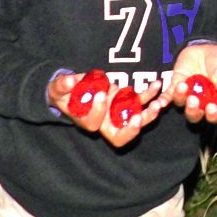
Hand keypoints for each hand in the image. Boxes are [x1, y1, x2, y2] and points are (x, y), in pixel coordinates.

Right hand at [48, 72, 164, 147]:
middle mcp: (105, 122)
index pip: (93, 124)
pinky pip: (141, 101)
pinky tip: (157, 85)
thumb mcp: (59, 88)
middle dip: (131, 129)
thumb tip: (69, 80)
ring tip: (157, 105)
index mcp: (86, 120)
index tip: (101, 95)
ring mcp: (118, 113)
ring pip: (135, 121)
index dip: (98, 112)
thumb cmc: (65, 91)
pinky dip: (150, 95)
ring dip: (148, 115)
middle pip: (120, 135)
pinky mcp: (127, 102)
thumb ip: (62, 85)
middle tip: (138, 119)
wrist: (75, 87)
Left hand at [169, 42, 216, 123]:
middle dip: (193, 110)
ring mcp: (187, 95)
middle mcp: (201, 102)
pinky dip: (163, 100)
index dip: (213, 115)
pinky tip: (160, 102)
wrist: (207, 48)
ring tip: (183, 85)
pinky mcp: (176, 86)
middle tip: (193, 99)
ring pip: (181, 104)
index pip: (215, 115)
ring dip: (180, 98)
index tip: (211, 107)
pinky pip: (168, 96)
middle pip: (195, 115)